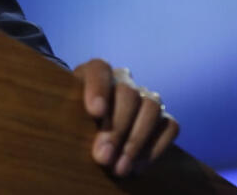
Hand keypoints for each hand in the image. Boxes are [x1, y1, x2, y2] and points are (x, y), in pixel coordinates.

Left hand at [74, 58, 178, 176]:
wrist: (91, 129)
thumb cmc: (73, 120)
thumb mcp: (66, 115)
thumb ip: (75, 121)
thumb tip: (97, 148)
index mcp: (94, 73)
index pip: (99, 69)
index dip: (98, 89)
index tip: (95, 112)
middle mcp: (123, 80)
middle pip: (128, 94)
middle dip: (116, 128)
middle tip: (103, 156)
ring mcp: (146, 96)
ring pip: (152, 108)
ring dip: (136, 142)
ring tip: (119, 167)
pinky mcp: (163, 116)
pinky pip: (170, 126)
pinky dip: (154, 149)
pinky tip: (136, 167)